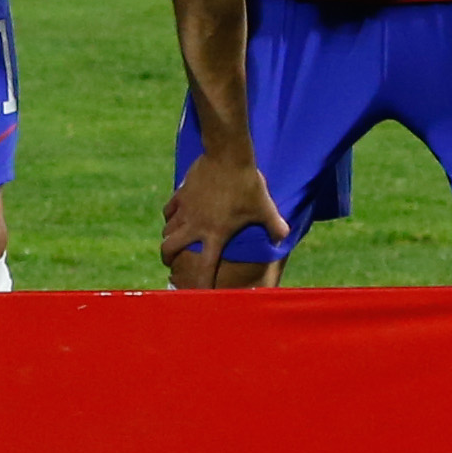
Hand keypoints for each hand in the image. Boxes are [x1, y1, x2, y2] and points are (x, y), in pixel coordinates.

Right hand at [161, 148, 286, 287]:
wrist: (227, 155)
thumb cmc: (247, 184)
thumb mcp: (265, 208)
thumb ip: (275, 226)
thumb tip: (284, 238)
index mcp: (215, 235)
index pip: (204, 267)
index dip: (200, 285)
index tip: (197, 297)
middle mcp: (195, 225)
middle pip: (169, 248)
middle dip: (168, 259)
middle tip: (172, 263)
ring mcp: (186, 208)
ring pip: (167, 229)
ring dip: (169, 238)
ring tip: (174, 241)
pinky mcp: (182, 193)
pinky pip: (169, 210)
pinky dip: (170, 217)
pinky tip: (175, 217)